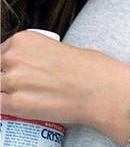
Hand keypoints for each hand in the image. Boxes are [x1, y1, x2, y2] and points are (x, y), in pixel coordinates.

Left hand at [0, 31, 129, 127]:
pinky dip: (6, 107)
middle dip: (7, 80)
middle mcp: (14, 57)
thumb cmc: (91, 70)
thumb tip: (26, 68)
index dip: (7, 67)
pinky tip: (20, 107)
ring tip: (27, 97)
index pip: (0, 54)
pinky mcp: (15, 103)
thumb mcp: (58, 48)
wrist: (103, 90)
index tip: (15, 73)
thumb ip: (34, 56)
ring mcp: (13, 80)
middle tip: (26, 87)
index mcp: (23, 39)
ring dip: (7, 93)